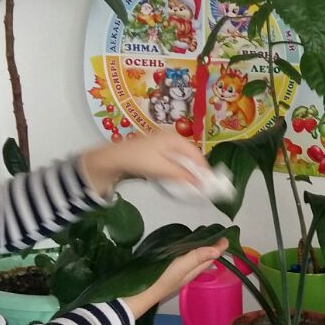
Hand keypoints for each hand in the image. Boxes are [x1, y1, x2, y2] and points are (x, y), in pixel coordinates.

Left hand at [82, 134, 209, 195]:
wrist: (115, 157)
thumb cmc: (139, 159)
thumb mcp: (162, 168)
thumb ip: (182, 175)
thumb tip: (199, 183)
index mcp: (175, 139)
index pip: (196, 154)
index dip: (204, 168)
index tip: (210, 183)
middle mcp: (172, 138)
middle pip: (190, 155)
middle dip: (196, 170)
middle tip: (201, 185)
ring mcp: (165, 143)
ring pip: (182, 158)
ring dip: (187, 171)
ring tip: (191, 184)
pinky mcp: (159, 150)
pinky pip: (174, 160)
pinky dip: (178, 169)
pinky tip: (177, 179)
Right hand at [125, 240, 228, 317]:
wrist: (138, 293)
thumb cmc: (161, 279)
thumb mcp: (181, 267)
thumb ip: (197, 258)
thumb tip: (218, 251)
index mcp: (193, 271)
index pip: (209, 258)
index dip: (218, 247)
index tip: (226, 237)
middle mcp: (187, 272)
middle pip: (203, 258)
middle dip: (211, 247)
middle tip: (216, 235)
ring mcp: (176, 271)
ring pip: (192, 259)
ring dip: (199, 249)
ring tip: (203, 238)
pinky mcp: (166, 269)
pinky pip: (181, 258)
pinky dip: (185, 251)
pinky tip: (182, 247)